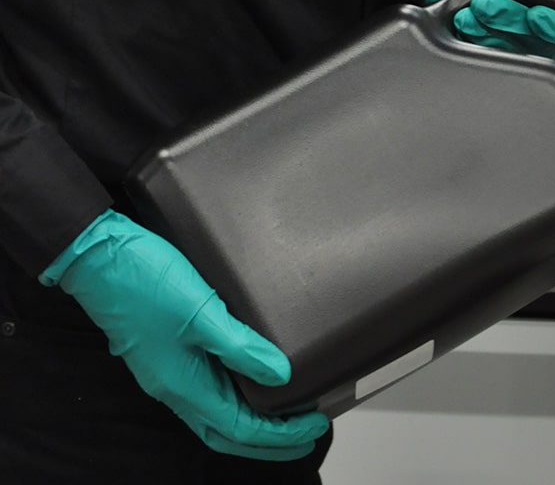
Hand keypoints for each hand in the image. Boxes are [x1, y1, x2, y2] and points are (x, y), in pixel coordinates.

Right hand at [40, 210, 329, 460]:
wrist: (97, 256)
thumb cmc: (145, 281)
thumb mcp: (200, 311)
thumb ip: (239, 346)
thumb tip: (281, 375)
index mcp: (183, 384)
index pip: (239, 427)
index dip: (280, 433)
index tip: (315, 426)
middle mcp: (174, 387)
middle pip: (226, 432)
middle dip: (268, 440)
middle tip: (307, 434)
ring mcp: (168, 371)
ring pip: (214, 415)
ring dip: (251, 422)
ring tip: (286, 415)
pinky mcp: (166, 353)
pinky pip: (205, 391)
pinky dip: (233, 398)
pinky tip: (249, 382)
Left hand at [420, 0, 554, 58]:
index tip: (535, 14)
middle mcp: (547, 24)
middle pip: (542, 40)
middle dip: (512, 21)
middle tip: (486, 3)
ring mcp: (523, 42)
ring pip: (514, 49)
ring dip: (490, 28)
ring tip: (472, 6)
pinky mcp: (498, 53)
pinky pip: (491, 56)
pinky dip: (476, 37)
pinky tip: (465, 19)